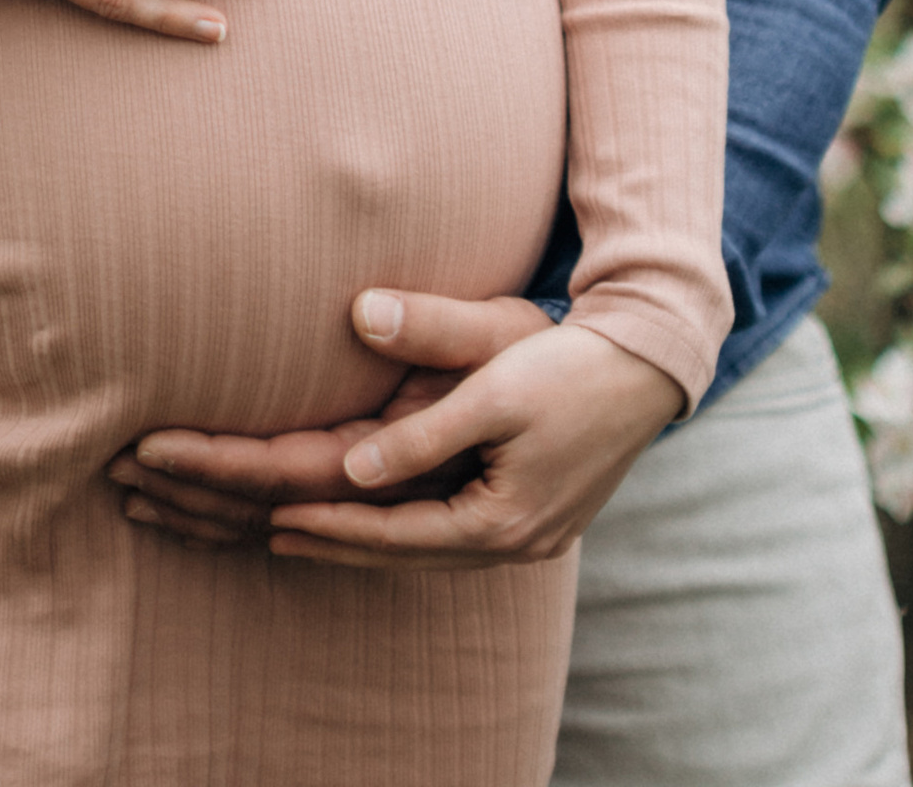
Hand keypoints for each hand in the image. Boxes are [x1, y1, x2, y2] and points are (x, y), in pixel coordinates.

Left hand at [116, 292, 678, 566]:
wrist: (652, 368)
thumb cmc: (575, 361)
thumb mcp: (500, 364)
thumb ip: (428, 374)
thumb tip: (355, 366)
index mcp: (499, 518)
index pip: (392, 532)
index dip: (329, 523)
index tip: (269, 518)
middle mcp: (506, 542)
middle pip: (397, 552)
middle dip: (327, 539)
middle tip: (260, 535)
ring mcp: (519, 535)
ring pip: (416, 549)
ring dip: (355, 539)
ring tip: (291, 532)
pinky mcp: (525, 516)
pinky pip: (440, 535)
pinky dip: (394, 530)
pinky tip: (366, 516)